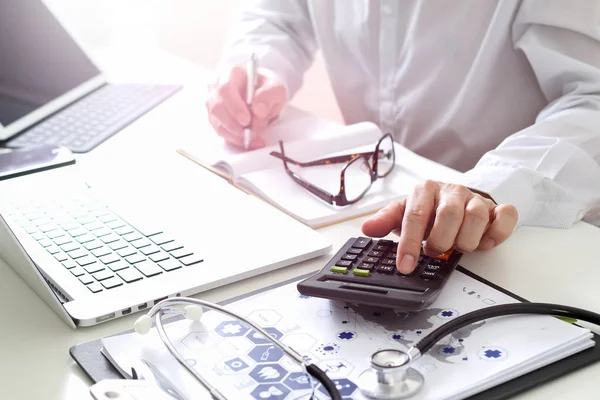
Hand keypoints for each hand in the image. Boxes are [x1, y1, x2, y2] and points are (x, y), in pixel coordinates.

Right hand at [205, 65, 286, 148]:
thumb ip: (269, 96)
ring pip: (216, 120)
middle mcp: (218, 87)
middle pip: (216, 106)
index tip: (246, 120)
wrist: (262, 97)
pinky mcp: (215, 117)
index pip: (226, 88)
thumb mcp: (276, 89)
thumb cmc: (266, 90)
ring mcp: (214, 103)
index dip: (234, 106)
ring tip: (252, 137)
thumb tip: (258, 109)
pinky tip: (248, 141)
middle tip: (250, 133)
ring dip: (234, 133)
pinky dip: (234, 139)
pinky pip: (220, 130)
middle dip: (233, 124)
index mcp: (232, 74)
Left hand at [361, 180, 517, 273]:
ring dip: (466, 240)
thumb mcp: (403, 212)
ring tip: (457, 247)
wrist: (454, 198)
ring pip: (477, 216)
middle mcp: (451, 192)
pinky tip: (485, 242)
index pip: (415, 216)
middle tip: (434, 251)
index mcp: (425, 190)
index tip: (405, 265)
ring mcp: (475, 199)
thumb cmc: (428, 209)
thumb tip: (367, 228)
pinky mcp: (497, 207)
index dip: (409, 244)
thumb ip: (386, 221)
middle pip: (449, 215)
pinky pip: (506, 215)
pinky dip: (497, 232)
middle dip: (440, 240)